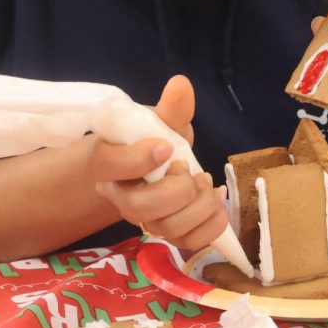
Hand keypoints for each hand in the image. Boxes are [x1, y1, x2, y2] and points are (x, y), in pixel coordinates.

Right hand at [89, 75, 227, 250]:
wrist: (153, 165)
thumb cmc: (151, 140)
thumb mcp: (160, 121)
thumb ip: (171, 108)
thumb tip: (181, 84)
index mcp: (109, 162)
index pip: (111, 165)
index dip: (139, 159)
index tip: (167, 146)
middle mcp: (120, 196)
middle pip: (140, 208)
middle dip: (176, 191)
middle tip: (191, 170)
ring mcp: (143, 220)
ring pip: (166, 229)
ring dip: (198, 207)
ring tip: (208, 185)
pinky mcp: (167, 235)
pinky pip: (187, 244)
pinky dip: (211, 226)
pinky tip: (218, 203)